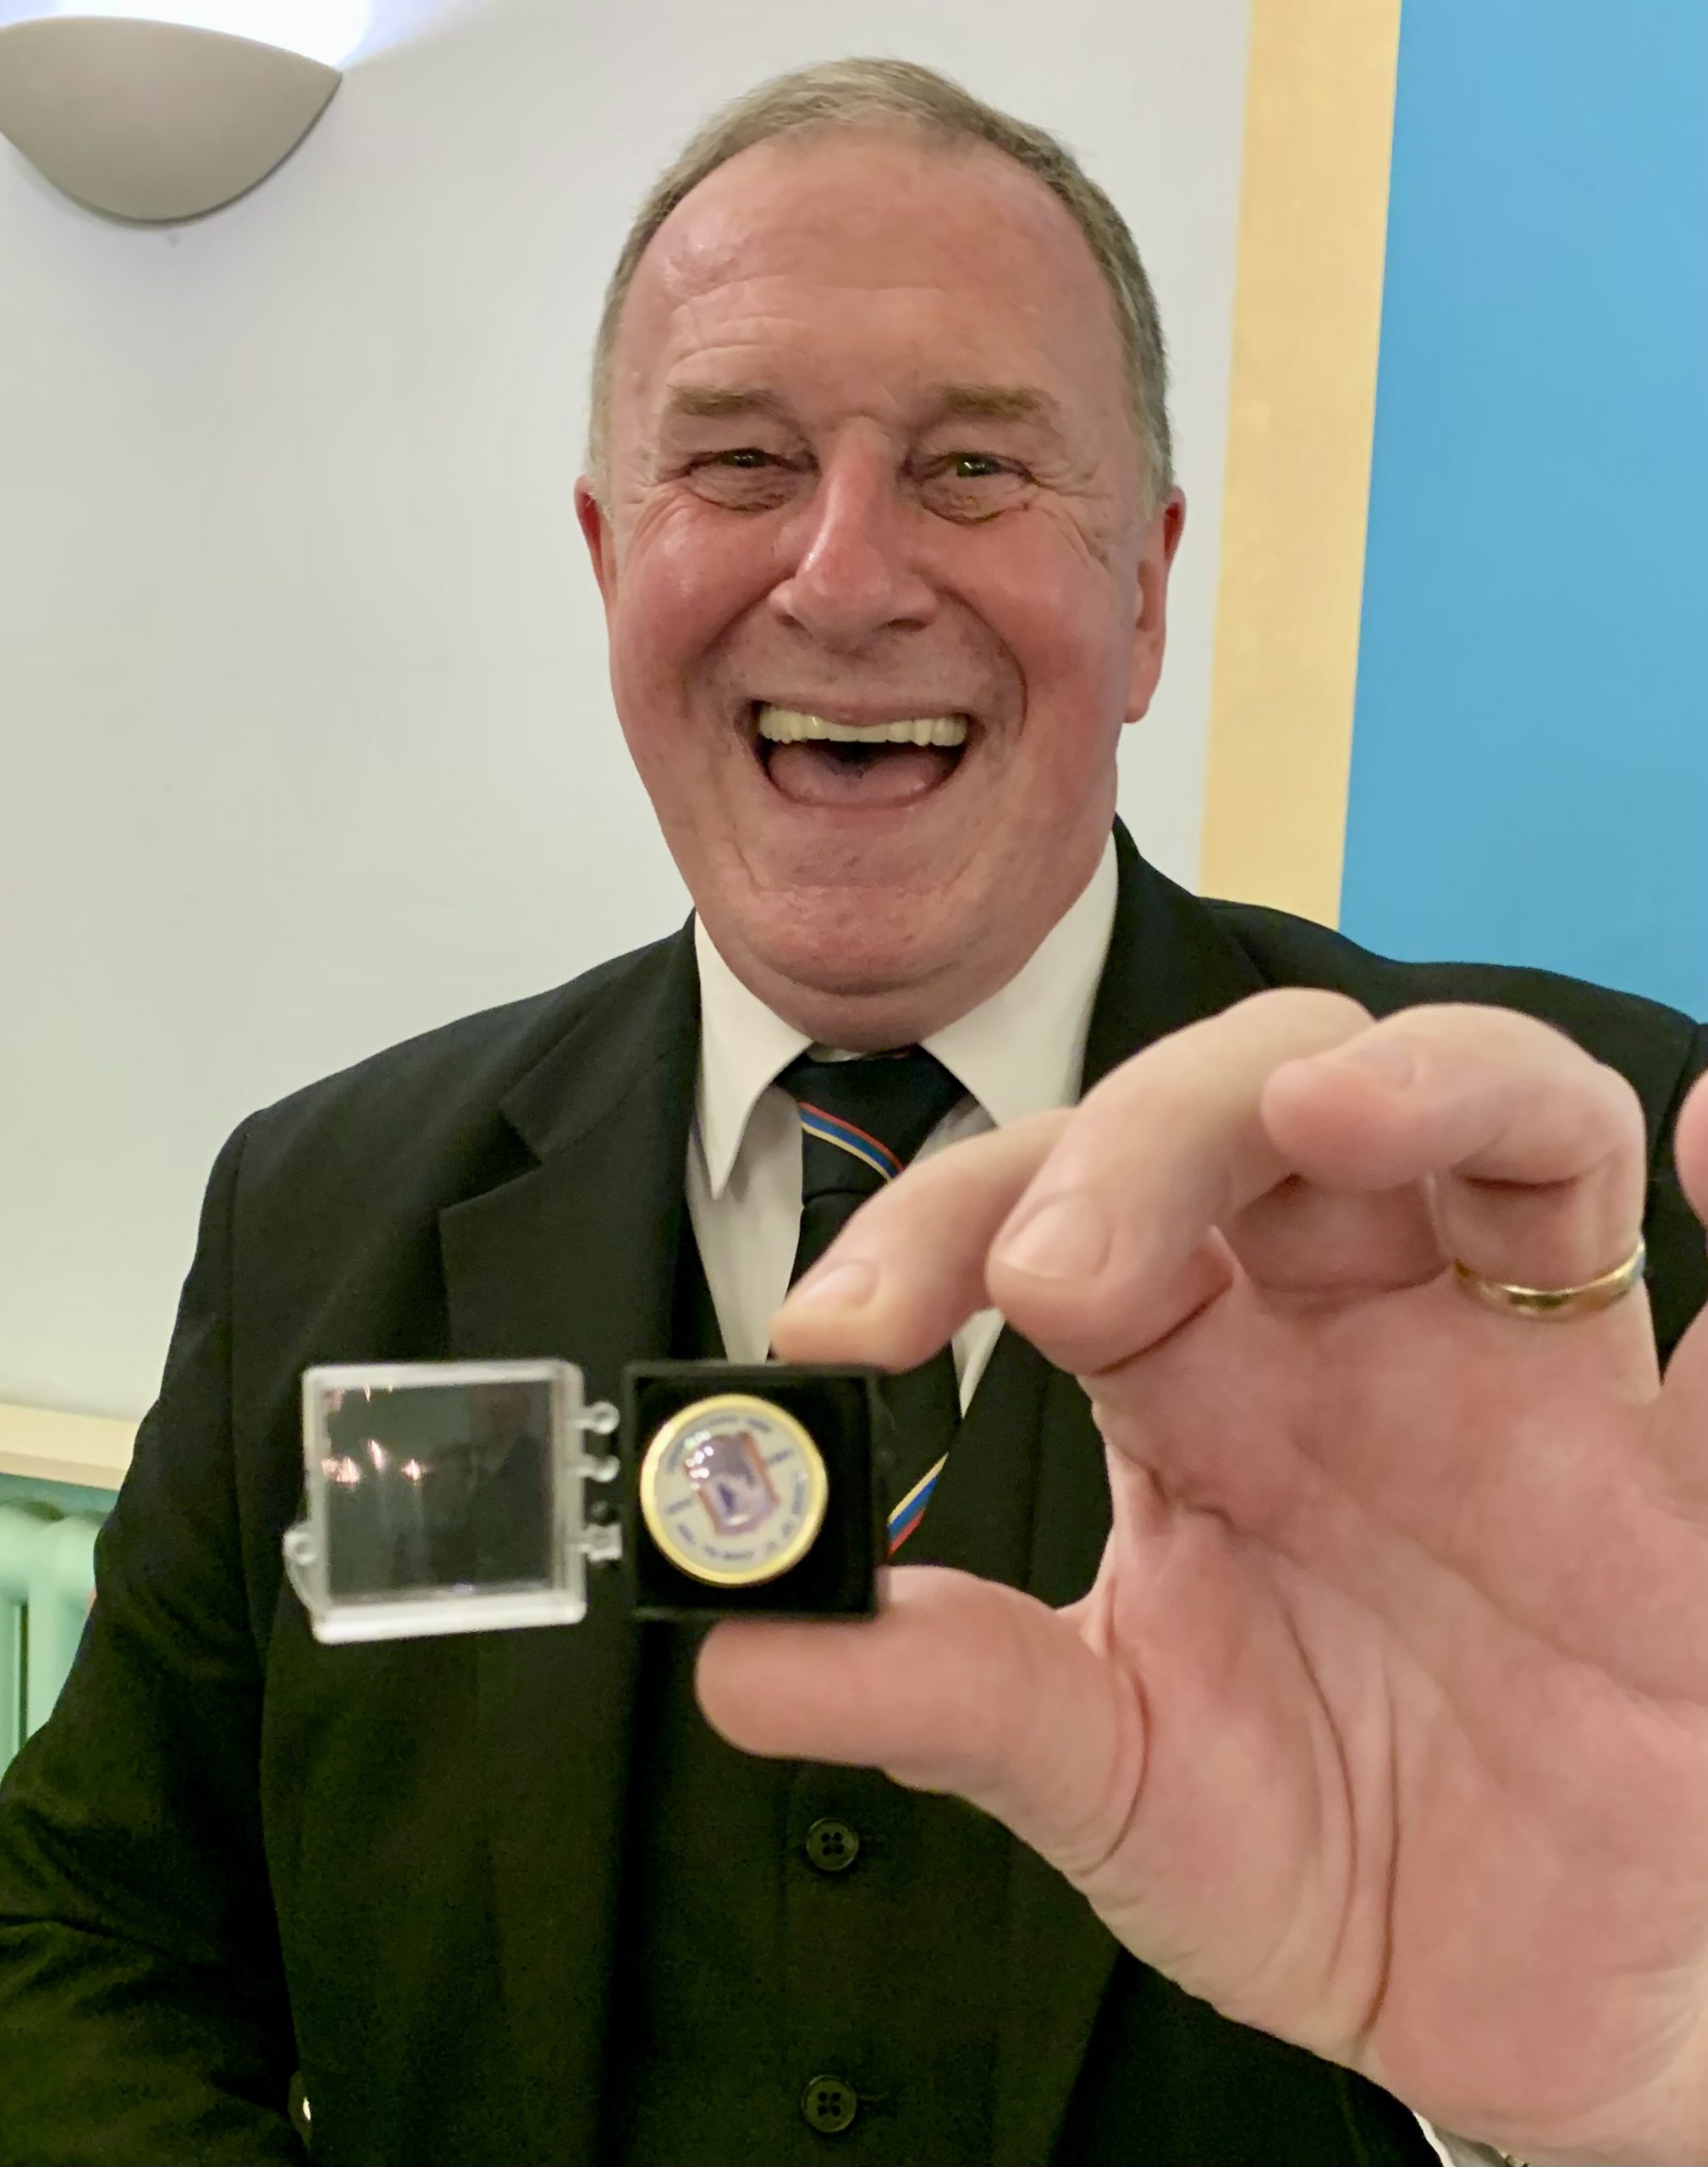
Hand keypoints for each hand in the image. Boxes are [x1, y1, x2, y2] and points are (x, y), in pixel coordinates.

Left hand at [696, 991, 1707, 2166]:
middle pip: (1253, 1111)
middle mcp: (1350, 1332)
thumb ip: (952, 1699)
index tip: (835, 1335)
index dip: (936, 1228)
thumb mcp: (1115, 1779)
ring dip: (1416, 1080)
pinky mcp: (1678, 1462)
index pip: (1050, 1210)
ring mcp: (1525, 1369)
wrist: (1530, 2004)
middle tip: (1054, 1279)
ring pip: (1489, 1122)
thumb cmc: (1333, 1852)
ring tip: (1328, 1111)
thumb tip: (737, 1655)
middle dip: (1142, 1142)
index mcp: (1194, 1385)